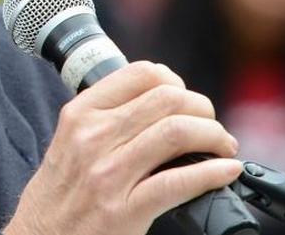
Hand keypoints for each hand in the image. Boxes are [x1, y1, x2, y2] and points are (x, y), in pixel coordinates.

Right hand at [3, 61, 241, 234]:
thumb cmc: (58, 193)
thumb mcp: (69, 140)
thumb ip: (106, 118)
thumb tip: (164, 103)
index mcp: (81, 114)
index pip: (142, 74)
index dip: (176, 82)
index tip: (186, 100)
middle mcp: (92, 137)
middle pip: (168, 100)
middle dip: (203, 110)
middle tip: (212, 128)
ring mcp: (107, 174)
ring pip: (177, 133)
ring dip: (214, 137)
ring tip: (223, 148)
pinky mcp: (122, 210)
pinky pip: (179, 182)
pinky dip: (213, 174)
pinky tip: (226, 172)